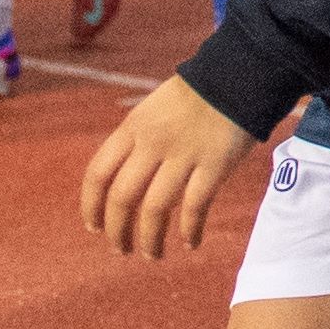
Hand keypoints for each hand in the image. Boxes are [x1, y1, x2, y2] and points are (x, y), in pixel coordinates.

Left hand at [82, 78, 257, 260]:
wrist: (238, 74)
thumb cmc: (195, 96)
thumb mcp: (153, 110)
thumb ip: (136, 142)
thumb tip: (121, 183)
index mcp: (133, 128)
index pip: (98, 173)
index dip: (91, 206)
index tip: (94, 227)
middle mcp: (153, 143)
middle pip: (123, 197)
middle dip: (118, 231)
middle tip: (121, 250)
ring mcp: (184, 154)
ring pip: (155, 208)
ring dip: (150, 239)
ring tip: (151, 255)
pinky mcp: (215, 164)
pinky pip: (196, 206)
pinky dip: (190, 230)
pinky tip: (190, 242)